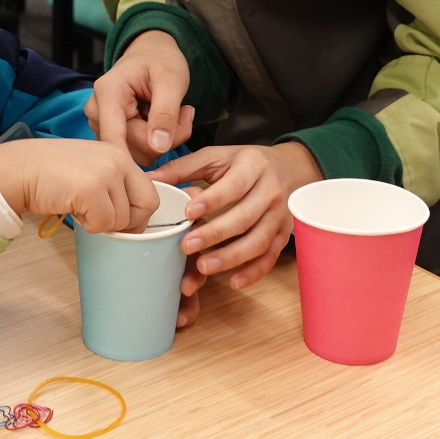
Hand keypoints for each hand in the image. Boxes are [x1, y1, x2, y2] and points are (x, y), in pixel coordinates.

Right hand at [0, 138, 158, 233]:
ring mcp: (106, 173)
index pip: (150, 191)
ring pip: (123, 220)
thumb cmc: (50, 172)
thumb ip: (115, 183)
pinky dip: (88, 226)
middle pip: (146, 206)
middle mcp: (118, 159)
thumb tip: (134, 217)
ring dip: (101, 223)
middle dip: (128, 223)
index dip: (137, 213)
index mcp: (120, 153)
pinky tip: (72, 210)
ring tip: (79, 207)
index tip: (120, 221)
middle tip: (103, 221)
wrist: (19, 169)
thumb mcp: (91, 168)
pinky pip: (103, 225)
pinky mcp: (91, 189)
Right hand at [84, 30, 193, 163]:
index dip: (143, 149)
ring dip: (162, 141)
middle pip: (131, 149)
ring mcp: (100, 124)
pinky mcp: (110, 133)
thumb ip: (166, 112)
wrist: (151, 52)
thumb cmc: (160, 60)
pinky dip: (156, 142)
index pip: (115, 139)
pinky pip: (136, 151)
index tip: (170, 146)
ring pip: (136, 154)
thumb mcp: (172, 79)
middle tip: (184, 116)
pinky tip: (162, 122)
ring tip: (174, 115)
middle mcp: (96, 111)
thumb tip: (159, 147)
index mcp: (108, 93)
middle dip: (163, 140)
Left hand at [149, 142, 322, 325]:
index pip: (234, 185)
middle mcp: (271, 191)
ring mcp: (280, 215)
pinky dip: (254, 272)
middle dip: (216, 234)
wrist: (288, 168)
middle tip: (187, 246)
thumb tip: (150, 178)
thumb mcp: (217, 157)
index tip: (189, 213)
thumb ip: (184, 167)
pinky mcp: (283, 234)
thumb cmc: (244, 163)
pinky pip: (270, 256)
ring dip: (231, 257)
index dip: (213, 200)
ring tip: (203, 267)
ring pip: (259, 240)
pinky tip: (234, 281)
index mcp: (253, 166)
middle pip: (246, 216)